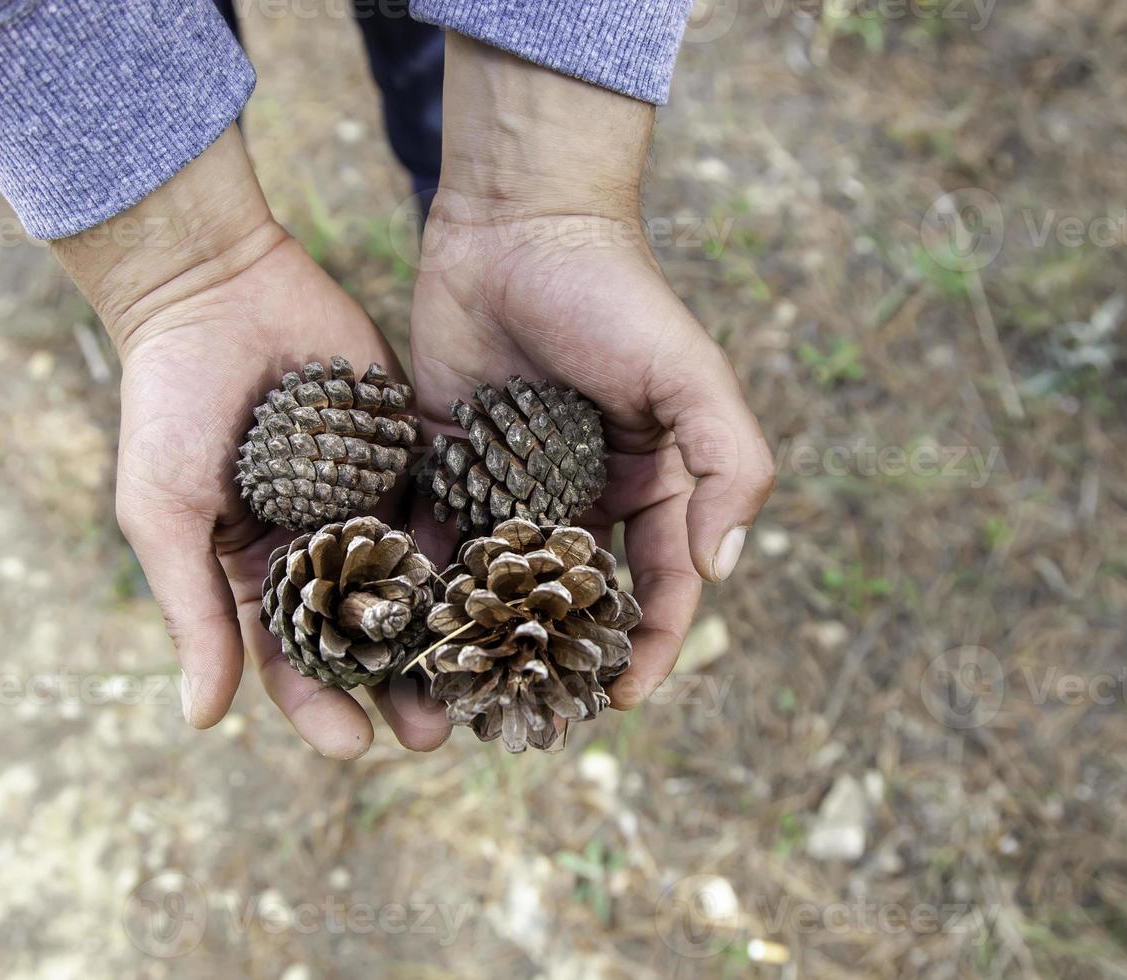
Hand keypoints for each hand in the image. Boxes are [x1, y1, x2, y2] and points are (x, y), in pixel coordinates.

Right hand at [54, 128, 450, 755]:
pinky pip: (443, 509)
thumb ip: (193, 611)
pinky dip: (471, 550)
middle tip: (437, 735)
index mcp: (258, 571)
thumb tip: (203, 721)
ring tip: (483, 677)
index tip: (353, 748)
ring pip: (415, 582)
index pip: (291, 659)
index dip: (319, 708)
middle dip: (398, 687)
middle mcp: (321, 548)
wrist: (216, 288)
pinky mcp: (410, 453)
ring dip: (447, 634)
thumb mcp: (166, 512)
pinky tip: (508, 588)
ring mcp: (369, 501)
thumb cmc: (169, 404)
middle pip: (366, 635)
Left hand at [408, 38, 775, 707]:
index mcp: (647, 489)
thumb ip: (729, 466)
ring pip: (498, 585)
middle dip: (554, 662)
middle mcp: (578, 499)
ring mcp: (507, 487)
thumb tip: (721, 573)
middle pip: (569, 604)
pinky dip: (420, 583)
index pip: (657, 588)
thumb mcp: (692, 375)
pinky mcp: (443, 466)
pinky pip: (433, 536)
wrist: (518, 221)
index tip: (619, 700)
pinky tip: (397, 630)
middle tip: (529, 719)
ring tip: (453, 700)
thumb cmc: (618, 296)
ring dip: (480, 642)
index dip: (646, 648)